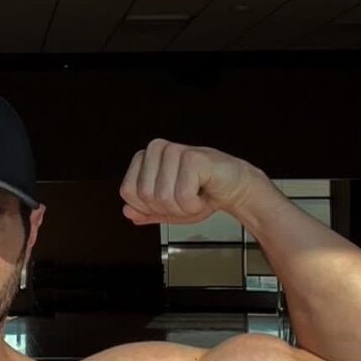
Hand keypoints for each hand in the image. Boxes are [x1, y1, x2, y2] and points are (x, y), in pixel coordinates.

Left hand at [119, 139, 264, 225]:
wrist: (232, 189)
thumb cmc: (201, 194)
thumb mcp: (167, 209)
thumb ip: (145, 212)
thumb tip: (127, 211)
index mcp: (146, 158)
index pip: (127, 192)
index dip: (148, 207)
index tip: (168, 201)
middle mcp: (157, 149)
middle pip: (144, 196)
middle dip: (167, 208)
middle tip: (185, 198)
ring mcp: (174, 150)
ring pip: (162, 197)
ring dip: (183, 207)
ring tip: (195, 195)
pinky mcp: (192, 157)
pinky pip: (183, 196)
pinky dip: (194, 205)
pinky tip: (203, 192)